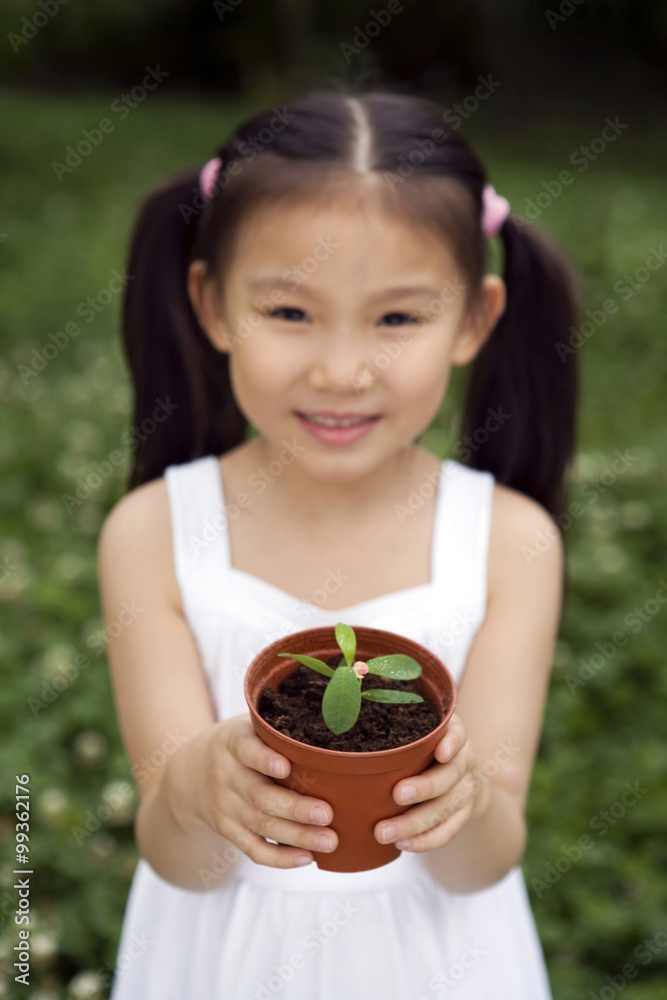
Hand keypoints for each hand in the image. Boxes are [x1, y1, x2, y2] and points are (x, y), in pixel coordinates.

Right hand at [192, 713, 337, 868]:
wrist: (191, 775)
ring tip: (330, 841)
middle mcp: (225, 775)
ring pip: (262, 824)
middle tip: (327, 814)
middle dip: (294, 808)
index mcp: (232, 742)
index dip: (263, 759)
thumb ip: (276, 730)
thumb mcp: (247, 726)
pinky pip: (253, 849)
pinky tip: (307, 858)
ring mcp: (225, 806)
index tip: (286, 767)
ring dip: (298, 835)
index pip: (245, 749)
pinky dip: (280, 858)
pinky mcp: (228, 830)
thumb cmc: (239, 745)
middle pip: (259, 795)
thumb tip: (333, 728)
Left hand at [374, 711, 492, 851]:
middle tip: (397, 795)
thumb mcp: (418, 729)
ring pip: (447, 808)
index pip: (458, 734)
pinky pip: (448, 832)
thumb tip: (347, 704)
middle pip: (450, 775)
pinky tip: (403, 845)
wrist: (462, 777)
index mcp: (452, 735)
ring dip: (416, 823)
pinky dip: (426, 841)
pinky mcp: (463, 816)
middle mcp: (463, 761)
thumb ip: (394, 719)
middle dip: (425, 787)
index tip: (440, 750)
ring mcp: (465, 790)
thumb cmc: (423, 748)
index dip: (452, 741)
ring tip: (385, 833)